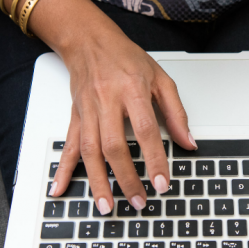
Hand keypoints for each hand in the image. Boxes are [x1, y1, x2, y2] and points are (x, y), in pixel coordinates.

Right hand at [48, 23, 196, 213]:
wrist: (90, 41)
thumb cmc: (126, 58)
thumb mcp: (160, 79)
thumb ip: (176, 112)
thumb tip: (188, 142)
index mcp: (132, 90)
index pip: (146, 130)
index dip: (154, 159)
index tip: (162, 182)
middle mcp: (107, 101)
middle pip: (114, 146)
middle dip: (126, 178)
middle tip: (138, 201)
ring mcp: (88, 111)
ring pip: (90, 152)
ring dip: (98, 182)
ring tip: (107, 206)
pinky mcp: (75, 116)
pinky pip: (68, 146)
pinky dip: (63, 169)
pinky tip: (60, 188)